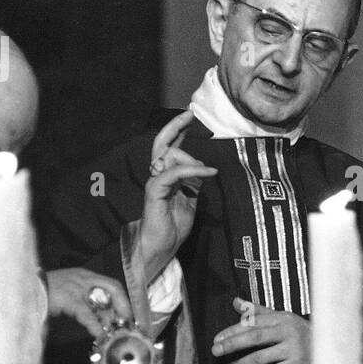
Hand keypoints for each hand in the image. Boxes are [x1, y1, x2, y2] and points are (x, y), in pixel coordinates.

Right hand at [45, 268, 131, 337]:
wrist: (22, 288)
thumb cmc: (42, 292)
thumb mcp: (66, 293)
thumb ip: (81, 302)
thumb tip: (97, 320)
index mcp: (83, 275)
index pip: (112, 284)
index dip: (122, 299)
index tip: (127, 314)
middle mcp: (83, 278)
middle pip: (113, 289)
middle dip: (122, 307)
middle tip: (126, 323)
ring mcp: (76, 286)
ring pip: (102, 302)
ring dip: (110, 319)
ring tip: (114, 333)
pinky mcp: (68, 298)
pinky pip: (87, 314)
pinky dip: (95, 326)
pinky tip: (99, 335)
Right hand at [140, 111, 217, 280]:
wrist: (160, 248)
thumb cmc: (172, 228)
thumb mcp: (190, 201)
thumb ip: (194, 183)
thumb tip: (202, 168)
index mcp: (166, 177)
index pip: (170, 148)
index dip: (178, 131)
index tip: (189, 118)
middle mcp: (158, 175)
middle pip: (162, 143)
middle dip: (176, 126)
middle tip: (189, 114)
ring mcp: (155, 181)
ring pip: (171, 154)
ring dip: (192, 160)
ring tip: (206, 172)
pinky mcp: (154, 190)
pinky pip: (174, 172)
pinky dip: (193, 170)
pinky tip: (208, 172)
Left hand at [211, 298, 310, 363]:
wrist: (328, 352)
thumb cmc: (300, 335)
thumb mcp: (282, 319)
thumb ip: (258, 311)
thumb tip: (235, 301)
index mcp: (282, 317)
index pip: (253, 322)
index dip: (233, 330)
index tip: (217, 338)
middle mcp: (287, 331)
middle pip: (254, 337)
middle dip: (232, 345)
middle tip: (215, 352)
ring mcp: (292, 349)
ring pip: (259, 358)